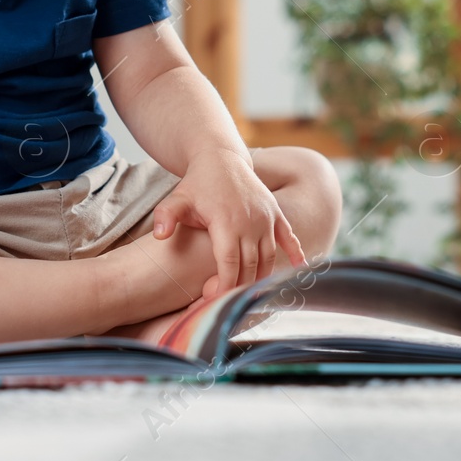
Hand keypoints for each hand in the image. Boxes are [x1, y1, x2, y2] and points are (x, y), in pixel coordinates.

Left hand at [151, 148, 307, 297]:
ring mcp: (266, 217)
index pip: (229, 264)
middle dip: (238, 289)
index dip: (223, 286)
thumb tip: (159, 235)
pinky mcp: (275, 213)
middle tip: (223, 303)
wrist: (220, 158)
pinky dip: (297, 254)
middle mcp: (251, 222)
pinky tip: (302, 270)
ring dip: (261, 279)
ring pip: (269, 258)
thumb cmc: (197, 184)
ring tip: (247, 296)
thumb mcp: (177, 198)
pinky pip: (289, 237)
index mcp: (226, 222)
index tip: (212, 300)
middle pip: (250, 267)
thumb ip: (166, 216)